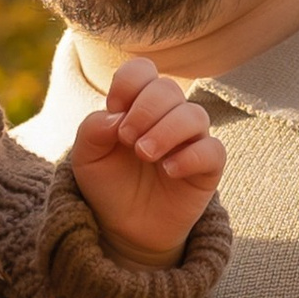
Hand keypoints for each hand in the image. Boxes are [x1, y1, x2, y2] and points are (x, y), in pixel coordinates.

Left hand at [71, 54, 224, 267]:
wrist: (123, 227)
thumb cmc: (107, 184)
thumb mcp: (86, 157)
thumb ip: (92, 130)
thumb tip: (117, 115)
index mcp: (137, 104)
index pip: (143, 70)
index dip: (129, 83)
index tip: (114, 108)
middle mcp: (168, 116)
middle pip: (168, 88)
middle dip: (145, 109)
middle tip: (127, 139)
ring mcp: (191, 140)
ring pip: (194, 115)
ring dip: (166, 130)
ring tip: (144, 154)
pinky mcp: (207, 168)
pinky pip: (213, 150)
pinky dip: (190, 156)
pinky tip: (168, 170)